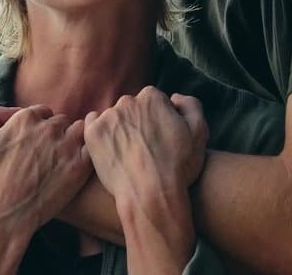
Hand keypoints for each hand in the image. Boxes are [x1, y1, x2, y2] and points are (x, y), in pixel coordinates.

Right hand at [0, 105, 92, 232]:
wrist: (2, 216)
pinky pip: (91, 149)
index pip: (42, 112)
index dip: (39, 128)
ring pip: (79, 131)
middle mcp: (48, 128)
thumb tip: (12, 111)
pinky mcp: (79, 166)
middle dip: (56, 134)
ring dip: (73, 141)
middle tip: (49, 154)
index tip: (35, 143)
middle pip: (61, 122)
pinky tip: (75, 167)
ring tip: (64, 159)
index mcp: (25, 118)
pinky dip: (86, 154)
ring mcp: (66, 146)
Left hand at [84, 88, 207, 273]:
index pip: (154, 101)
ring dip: (119, 129)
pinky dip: (99, 133)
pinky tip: (110, 149)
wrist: (151, 195)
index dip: (159, 120)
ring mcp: (108, 117)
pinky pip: (92, 124)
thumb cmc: (178, 166)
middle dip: (138, 122)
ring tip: (128, 153)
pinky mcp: (92, 134)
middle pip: (133, 107)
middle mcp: (128, 101)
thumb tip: (174, 97)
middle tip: (145, 147)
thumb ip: (190, 105)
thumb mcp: (199, 132)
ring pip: (113, 117)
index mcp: (152, 97)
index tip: (161, 138)